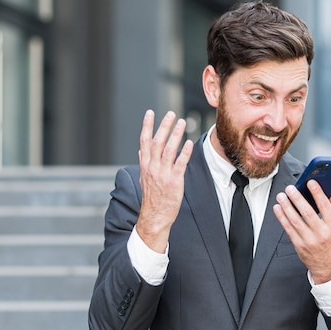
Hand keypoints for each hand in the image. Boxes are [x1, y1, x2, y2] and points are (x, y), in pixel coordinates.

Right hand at [136, 110, 193, 252]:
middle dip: (163, 126)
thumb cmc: (152, 197)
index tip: (150, 113)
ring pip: (169, 150)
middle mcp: (152, 167)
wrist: (155, 217)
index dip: (147, 126)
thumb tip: (141, 149)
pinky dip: (185, 152)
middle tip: (170, 113)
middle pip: (157, 142)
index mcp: (145, 165)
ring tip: (182, 122)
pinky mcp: (174, 181)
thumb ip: (144, 162)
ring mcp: (163, 174)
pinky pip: (180, 164)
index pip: (145, 141)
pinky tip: (189, 142)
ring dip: (175, 135)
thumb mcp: (144, 178)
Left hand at [273, 180, 330, 283]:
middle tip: (289, 188)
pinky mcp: (299, 245)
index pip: (325, 206)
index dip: (317, 192)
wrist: (329, 266)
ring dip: (286, 206)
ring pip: (295, 220)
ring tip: (281, 196)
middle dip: (297, 198)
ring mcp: (310, 240)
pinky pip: (288, 229)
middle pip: (307, 213)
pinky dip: (281, 217)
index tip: (310, 181)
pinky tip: (278, 208)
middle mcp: (322, 233)